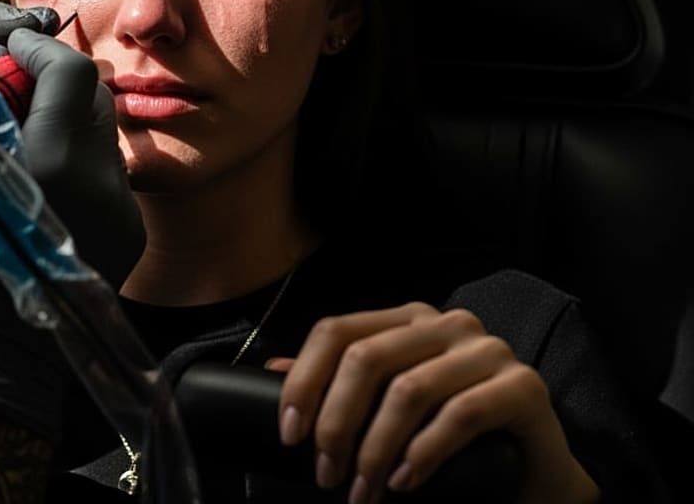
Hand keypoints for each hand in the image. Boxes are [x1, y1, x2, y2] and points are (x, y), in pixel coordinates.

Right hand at [0, 31, 144, 441]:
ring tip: (30, 129)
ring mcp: (122, 211)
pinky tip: (47, 177)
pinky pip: (110, 175)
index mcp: (53, 163)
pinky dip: (81, 159)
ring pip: (105, 135)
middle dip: (58, 76)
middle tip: (22, 79)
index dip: (37, 47)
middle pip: (95, 94)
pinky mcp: (130, 234)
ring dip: (70, 117)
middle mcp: (100, 181)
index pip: (67, 70)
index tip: (13, 45)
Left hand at [268, 303, 598, 503]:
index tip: (290, 433)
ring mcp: (487, 350)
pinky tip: (406, 482)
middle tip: (326, 475)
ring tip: (363, 491)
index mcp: (407, 319)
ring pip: (408, 390)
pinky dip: (423, 453)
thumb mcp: (389, 404)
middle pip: (366, 359)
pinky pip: (459, 414)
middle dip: (336, 424)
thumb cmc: (454, 436)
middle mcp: (446, 323)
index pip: (337, 331)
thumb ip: (340, 384)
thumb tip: (273, 371)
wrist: (534, 471)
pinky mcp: (523, 385)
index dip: (304, 380)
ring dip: (375, 449)